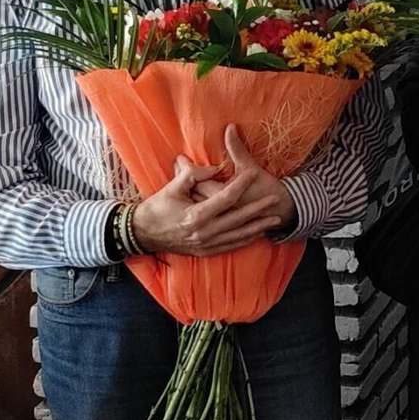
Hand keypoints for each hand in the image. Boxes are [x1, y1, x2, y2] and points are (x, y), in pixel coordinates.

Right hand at [131, 125, 294, 256]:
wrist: (142, 235)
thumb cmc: (156, 209)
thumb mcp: (171, 188)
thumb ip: (192, 175)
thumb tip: (213, 168)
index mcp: (196, 215)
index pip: (226, 197)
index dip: (241, 184)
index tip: (254, 173)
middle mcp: (205, 232)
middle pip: (239, 218)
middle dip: (259, 208)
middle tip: (276, 199)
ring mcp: (207, 244)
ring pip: (239, 235)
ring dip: (258, 226)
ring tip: (275, 219)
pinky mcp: (206, 251)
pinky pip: (232, 246)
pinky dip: (246, 239)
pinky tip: (258, 234)